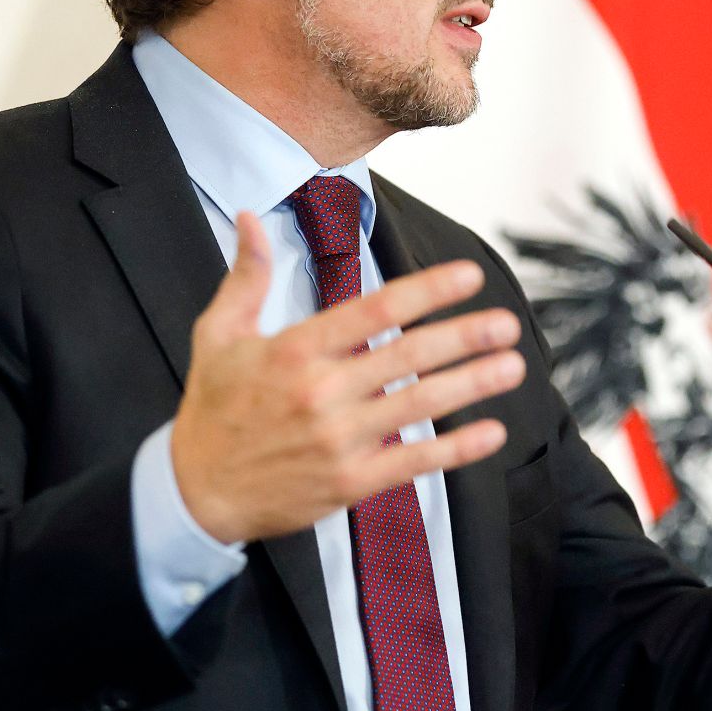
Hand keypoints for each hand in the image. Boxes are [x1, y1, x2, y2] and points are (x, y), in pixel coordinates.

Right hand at [170, 212, 525, 544]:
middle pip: (408, 356)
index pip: (373, 311)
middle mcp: (321, 392)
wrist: (198, 493)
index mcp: (294, 350)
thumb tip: (252, 217)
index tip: (468, 276)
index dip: (426, 291)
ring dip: (471, 384)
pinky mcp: (349, 482)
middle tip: (507, 322)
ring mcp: (339, 440)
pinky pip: (412, 460)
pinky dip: (455, 448)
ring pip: (418, 405)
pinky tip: (491, 432)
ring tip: (513, 366)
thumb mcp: (217, 334)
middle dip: (464, 336)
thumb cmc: (212, 409)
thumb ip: (245, 275)